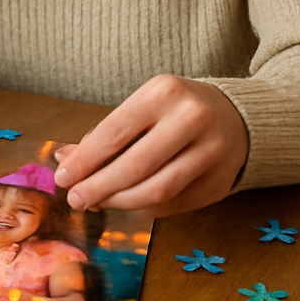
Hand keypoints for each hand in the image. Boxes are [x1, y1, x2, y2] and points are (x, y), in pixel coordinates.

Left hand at [52, 75, 248, 216]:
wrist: (237, 116)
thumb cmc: (173, 110)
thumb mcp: (141, 106)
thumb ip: (104, 133)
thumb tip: (64, 159)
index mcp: (164, 93)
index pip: (115, 132)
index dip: (85, 159)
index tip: (63, 177)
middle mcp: (191, 120)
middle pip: (135, 166)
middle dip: (98, 187)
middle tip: (75, 199)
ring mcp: (211, 153)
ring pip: (156, 191)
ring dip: (119, 202)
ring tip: (97, 203)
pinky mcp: (220, 183)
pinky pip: (173, 204)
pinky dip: (143, 207)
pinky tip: (126, 203)